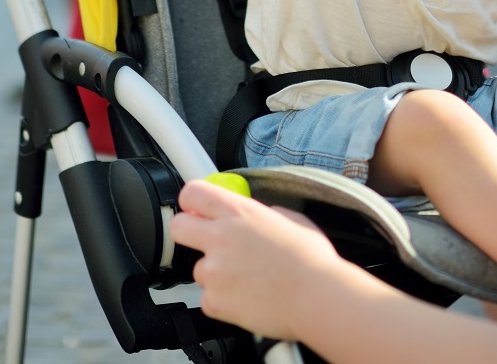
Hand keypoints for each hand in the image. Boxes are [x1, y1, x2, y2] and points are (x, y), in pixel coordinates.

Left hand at [171, 180, 345, 340]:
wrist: (318, 297)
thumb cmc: (312, 260)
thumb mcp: (290, 219)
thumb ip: (263, 214)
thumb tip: (256, 218)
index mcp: (239, 212)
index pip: (193, 193)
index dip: (192, 202)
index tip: (197, 210)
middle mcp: (221, 237)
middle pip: (178, 227)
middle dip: (189, 234)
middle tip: (208, 243)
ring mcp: (215, 271)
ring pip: (198, 269)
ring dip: (216, 274)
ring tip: (246, 280)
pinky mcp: (214, 301)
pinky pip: (208, 299)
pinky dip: (224, 301)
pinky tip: (247, 298)